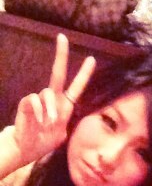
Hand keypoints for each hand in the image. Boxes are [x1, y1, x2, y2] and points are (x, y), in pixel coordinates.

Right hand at [13, 33, 95, 163]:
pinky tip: (38, 122)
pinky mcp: (26, 102)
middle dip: (61, 56)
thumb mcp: (60, 135)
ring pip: (47, 94)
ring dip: (50, 109)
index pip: (76, 88)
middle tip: (63, 37)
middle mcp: (53, 99)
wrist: (25, 147)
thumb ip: (62, 124)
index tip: (92, 59)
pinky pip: (34, 100)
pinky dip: (38, 111)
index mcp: (64, 106)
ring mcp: (39, 100)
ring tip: (48, 124)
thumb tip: (54, 116)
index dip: (84, 74)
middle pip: (58, 74)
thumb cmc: (43, 140)